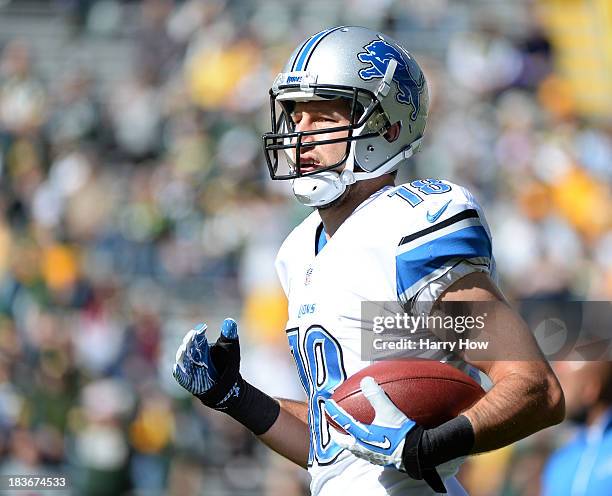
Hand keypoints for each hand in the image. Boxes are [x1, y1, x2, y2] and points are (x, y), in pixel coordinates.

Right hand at [173, 318, 241, 408]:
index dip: (197, 333)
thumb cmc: (228, 364)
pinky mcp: (189, 382)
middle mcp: (194, 356)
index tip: (202, 329)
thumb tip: (230, 321)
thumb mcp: (231, 349)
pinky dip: (179, 373)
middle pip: (188, 348)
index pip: (196, 338)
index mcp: (201, 346)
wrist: (229, 384)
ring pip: (182, 361)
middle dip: (189, 343)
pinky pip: (181, 377)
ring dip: (182, 356)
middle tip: (191, 338)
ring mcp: (190, 369)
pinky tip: (177, 368)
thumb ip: (229, 335)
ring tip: (183, 350)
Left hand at [325, 376, 445, 492]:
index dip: (334, 413)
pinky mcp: (382, 461)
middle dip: (338, 435)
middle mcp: (364, 449)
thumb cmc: (401, 434)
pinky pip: (367, 453)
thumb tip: (366, 380)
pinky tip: (371, 442)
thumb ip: (376, 395)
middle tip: (334, 427)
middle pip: (345, 442)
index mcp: (362, 436)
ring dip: (350, 441)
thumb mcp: (388, 411)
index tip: (327, 406)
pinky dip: (363, 446)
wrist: (417, 454)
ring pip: (355, 449)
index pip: (343, 423)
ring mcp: (373, 457)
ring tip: (350, 435)